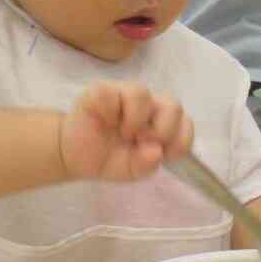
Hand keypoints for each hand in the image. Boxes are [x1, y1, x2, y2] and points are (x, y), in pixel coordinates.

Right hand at [59, 82, 192, 181]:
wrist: (75, 156)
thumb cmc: (109, 158)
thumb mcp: (132, 171)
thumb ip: (146, 164)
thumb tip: (156, 151)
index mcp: (161, 122)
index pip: (185, 123)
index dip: (180, 139)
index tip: (165, 154)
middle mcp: (148, 105)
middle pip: (172, 105)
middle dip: (162, 130)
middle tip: (142, 142)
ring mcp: (125, 94)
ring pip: (142, 93)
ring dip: (135, 120)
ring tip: (123, 133)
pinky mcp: (101, 90)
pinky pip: (111, 93)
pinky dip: (110, 111)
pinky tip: (104, 121)